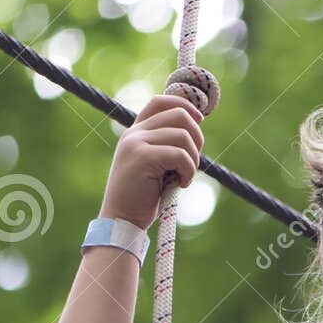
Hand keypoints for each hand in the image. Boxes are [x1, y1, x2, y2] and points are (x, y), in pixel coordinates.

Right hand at [99, 91, 205, 230]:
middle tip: (193, 161)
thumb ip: (166, 145)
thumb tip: (196, 125)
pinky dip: (189, 170)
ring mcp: (136, 143)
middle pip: (179, 115)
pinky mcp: (143, 157)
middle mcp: (134, 133)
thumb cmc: (143, 198)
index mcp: (136, 132)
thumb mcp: (155, 165)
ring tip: (184, 177)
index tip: (200, 121)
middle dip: (197, 137)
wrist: (122, 221)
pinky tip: (182, 184)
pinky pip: (180, 155)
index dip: (185, 105)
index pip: (160, 101)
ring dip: (194, 159)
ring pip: (183, 135)